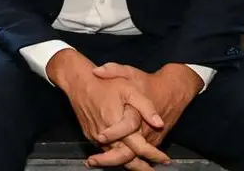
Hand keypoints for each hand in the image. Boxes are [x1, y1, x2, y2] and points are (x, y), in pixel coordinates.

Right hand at [48, 51, 169, 167]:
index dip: (153, 155)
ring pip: (113, 157)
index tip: (165, 160)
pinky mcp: (89, 135)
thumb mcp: (129, 89)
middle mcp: (105, 134)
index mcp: (117, 123)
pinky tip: (123, 156)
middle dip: (141, 167)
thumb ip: (145, 106)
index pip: (138, 147)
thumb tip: (159, 123)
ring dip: (128, 164)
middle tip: (153, 170)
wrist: (78, 81)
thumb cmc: (105, 84)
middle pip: (125, 159)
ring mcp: (95, 136)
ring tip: (142, 168)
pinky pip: (104, 150)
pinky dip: (115, 157)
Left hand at [86, 63, 201, 168]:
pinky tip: (107, 161)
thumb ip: (113, 70)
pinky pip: (137, 155)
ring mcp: (149, 138)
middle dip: (110, 158)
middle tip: (93, 161)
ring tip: (95, 163)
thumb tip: (96, 71)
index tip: (99, 136)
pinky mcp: (151, 142)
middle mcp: (144, 129)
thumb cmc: (147, 82)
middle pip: (129, 150)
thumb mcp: (130, 72)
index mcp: (137, 112)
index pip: (127, 127)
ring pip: (133, 156)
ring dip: (115, 162)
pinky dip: (124, 160)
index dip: (113, 133)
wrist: (172, 91)